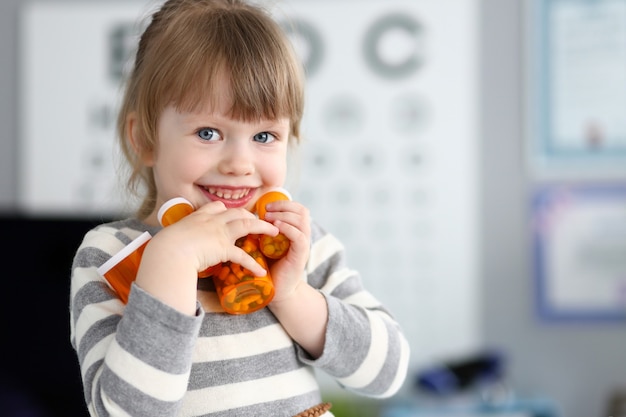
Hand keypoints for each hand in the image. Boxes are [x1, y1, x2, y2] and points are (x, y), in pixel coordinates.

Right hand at [136, 201, 277, 313]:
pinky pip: (242, 256)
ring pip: (247, 224)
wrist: (167, 251)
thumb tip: (171, 248)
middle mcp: (211, 221)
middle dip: (251, 215)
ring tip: (275, 233)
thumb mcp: (171, 237)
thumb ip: (178, 239)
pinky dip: (253, 264)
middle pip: (237, 212)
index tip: (233, 212)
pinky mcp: (222, 247)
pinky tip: (261, 271)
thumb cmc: (164, 247)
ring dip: (263, 227)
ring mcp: (218, 232)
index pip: (216, 207)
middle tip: (261, 220)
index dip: (227, 210)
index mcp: (198, 217)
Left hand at [262, 199, 310, 302]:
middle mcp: (302, 236)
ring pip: (302, 221)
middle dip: (283, 206)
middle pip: (302, 211)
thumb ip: (263, 231)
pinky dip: (288, 229)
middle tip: (266, 210)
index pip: (297, 209)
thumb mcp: (265, 244)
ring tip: (269, 218)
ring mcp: (303, 245)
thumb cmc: (269, 267)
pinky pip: (300, 237)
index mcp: (295, 231)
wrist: (278, 291)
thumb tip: (246, 216)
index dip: (283, 203)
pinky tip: (276, 228)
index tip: (266, 206)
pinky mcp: (301, 256)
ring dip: (284, 216)